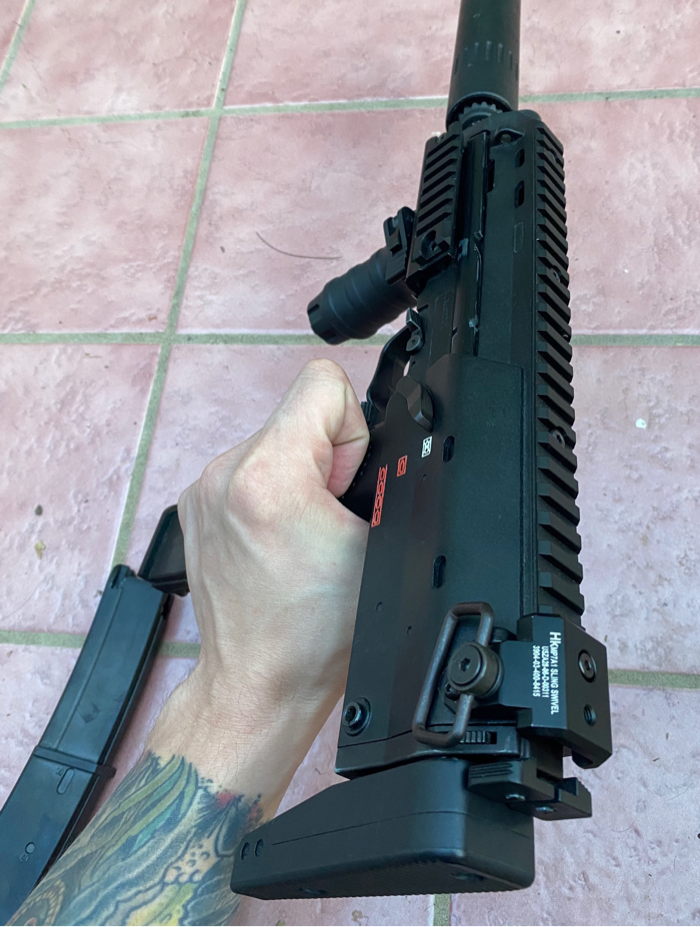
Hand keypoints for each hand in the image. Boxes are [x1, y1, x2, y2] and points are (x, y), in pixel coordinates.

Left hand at [156, 358, 369, 801]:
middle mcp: (225, 471)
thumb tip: (384, 445)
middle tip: (329, 520)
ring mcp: (204, 488)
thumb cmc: (314, 632)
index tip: (347, 485)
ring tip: (304, 537)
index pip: (324, 382)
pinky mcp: (195, 505)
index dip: (354, 431)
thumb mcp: (377, 544)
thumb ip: (381, 479)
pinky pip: (249, 467)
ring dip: (299, 475)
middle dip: (329, 458)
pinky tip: (279, 541)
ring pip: (276, 440)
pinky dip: (271, 492)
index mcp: (270, 474)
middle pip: (300, 412)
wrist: (259, 682)